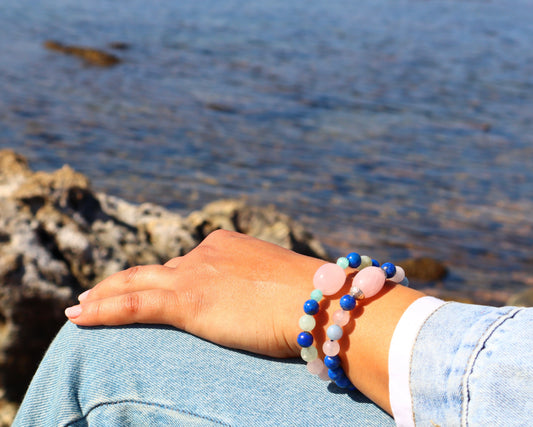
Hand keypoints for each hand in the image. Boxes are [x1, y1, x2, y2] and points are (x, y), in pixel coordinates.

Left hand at [65, 229, 324, 357]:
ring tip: (80, 306)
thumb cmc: (313, 298)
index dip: (164, 278)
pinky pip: (132, 305)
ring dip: (103, 294)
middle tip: (99, 292)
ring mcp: (194, 274)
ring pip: (134, 282)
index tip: (150, 288)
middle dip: (124, 281)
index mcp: (227, 245)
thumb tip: (260, 303)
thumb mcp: (279, 286)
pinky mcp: (187, 300)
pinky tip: (77, 318)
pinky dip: (102, 311)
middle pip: (154, 269)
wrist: (320, 300)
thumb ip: (260, 289)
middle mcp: (205, 253)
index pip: (186, 263)